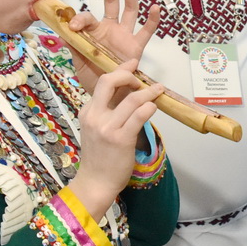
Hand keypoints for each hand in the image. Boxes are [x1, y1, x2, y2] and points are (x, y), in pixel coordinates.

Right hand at [66, 60, 162, 211]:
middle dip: (128, 74)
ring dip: (149, 92)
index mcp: (87, 111)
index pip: (103, 83)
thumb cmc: (100, 155)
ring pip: (132, 99)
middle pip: (110, 81)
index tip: (132, 64)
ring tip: (158, 90)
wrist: (96, 181)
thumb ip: (109, 109)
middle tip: (141, 79)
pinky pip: (140, 115)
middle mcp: (95, 116)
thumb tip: (129, 90)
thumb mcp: (97, 128)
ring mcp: (107, 127)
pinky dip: (150, 107)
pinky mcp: (121, 139)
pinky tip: (154, 107)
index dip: (120, 71)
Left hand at [69, 0, 160, 89]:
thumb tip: (62, 31)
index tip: (73, 26)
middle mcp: (110, 29)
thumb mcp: (78, 63)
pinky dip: (152, 20)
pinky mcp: (136, 46)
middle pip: (111, 2)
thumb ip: (73, 46)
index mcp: (93, 31)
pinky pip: (147, 31)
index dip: (79, 19)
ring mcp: (124, 36)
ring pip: (130, 10)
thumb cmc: (93, 78)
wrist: (107, 96)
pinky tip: (155, 8)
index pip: (87, 18)